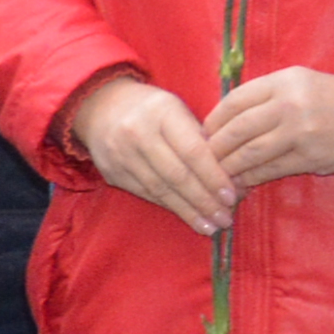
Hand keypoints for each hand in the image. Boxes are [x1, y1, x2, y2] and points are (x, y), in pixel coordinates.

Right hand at [61, 75, 234, 234]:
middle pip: (176, 175)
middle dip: (204, 201)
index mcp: (161, 112)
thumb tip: (231, 176)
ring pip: (160, 190)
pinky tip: (186, 216)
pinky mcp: (111, 172)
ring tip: (209, 226)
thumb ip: (201, 138)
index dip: (213, 177)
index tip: (232, 197)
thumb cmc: (153, 109)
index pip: (193, 151)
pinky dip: (168, 206)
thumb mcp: (179, 110)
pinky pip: (145, 193)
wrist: (101, 107)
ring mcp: (120, 154)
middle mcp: (137, 133)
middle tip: (224, 218)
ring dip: (188, 211)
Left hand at [204, 64, 333, 189]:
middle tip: (200, 161)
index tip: (202, 135)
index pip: (233, 101)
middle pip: (235, 129)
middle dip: (213, 149)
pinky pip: (270, 170)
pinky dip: (250, 178)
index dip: (212, 121)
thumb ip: (267, 96)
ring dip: (228, 168)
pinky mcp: (312, 157)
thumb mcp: (303, 83)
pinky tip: (241, 182)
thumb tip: (225, 120)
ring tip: (216, 176)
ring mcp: (301, 132)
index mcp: (285, 81)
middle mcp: (290, 103)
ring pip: (248, 153)